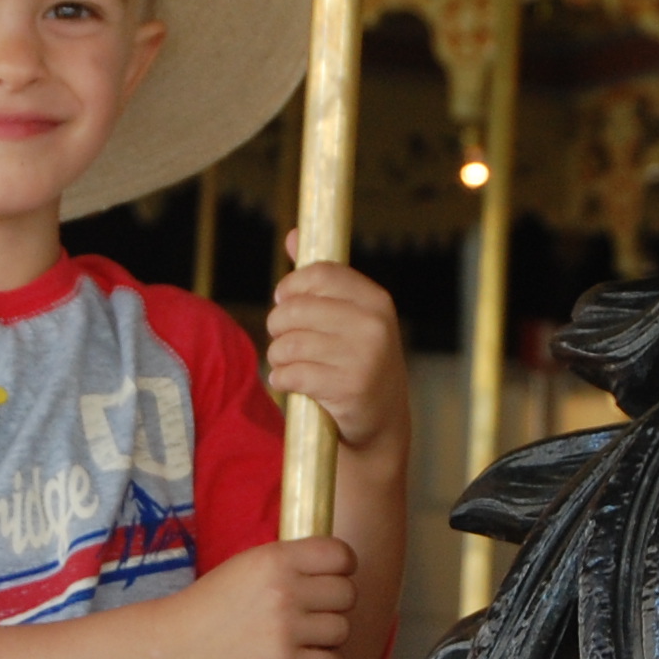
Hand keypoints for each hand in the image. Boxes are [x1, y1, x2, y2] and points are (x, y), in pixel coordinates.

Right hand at [172, 537, 357, 658]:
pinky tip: (303, 658)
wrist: (176, 643)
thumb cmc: (212, 603)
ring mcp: (285, 629)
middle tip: (314, 610)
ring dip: (329, 635)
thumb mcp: (248, 564)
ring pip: (342, 629)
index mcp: (275, 558)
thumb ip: (289, 561)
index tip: (336, 575)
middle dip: (335, 603)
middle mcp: (284, 590)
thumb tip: (336, 562)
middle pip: (347, 593)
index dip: (344, 566)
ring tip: (303, 636)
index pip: (339, 554)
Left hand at [269, 248, 410, 451]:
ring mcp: (362, 358)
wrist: (381, 423)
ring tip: (288, 364)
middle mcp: (373, 325)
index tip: (285, 301)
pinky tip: (291, 384)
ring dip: (278, 357)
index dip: (291, 286)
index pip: (318, 274)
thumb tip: (293, 235)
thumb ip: (321, 279)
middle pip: (295, 309)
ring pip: (288, 343)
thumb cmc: (357, 361)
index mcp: (375, 301)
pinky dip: (281, 379)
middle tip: (284, 341)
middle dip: (278, 327)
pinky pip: (290, 374)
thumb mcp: (350, 317)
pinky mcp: (347, 390)